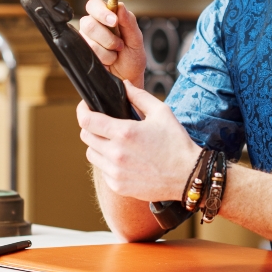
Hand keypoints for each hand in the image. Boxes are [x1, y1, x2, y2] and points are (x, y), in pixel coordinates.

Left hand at [78, 83, 201, 202]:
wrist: (189, 176)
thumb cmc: (177, 143)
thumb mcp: (161, 112)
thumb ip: (139, 96)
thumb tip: (123, 85)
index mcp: (124, 133)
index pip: (87, 120)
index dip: (82, 110)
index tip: (85, 107)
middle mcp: (116, 154)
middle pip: (85, 137)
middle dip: (91, 127)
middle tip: (104, 124)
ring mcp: (116, 172)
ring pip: (91, 155)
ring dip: (98, 146)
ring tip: (115, 143)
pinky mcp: (119, 186)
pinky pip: (103, 171)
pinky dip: (108, 164)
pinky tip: (124, 160)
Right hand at [79, 0, 145, 86]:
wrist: (128, 79)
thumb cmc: (132, 58)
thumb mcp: (136, 40)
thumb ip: (129, 23)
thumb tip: (120, 6)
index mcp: (108, 17)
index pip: (94, 5)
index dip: (101, 12)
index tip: (114, 21)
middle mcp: (94, 25)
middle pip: (88, 22)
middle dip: (106, 36)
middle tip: (119, 45)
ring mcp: (87, 39)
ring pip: (88, 38)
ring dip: (107, 49)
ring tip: (115, 53)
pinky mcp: (82, 52)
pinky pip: (87, 51)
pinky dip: (103, 57)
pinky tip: (108, 60)